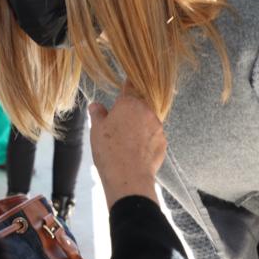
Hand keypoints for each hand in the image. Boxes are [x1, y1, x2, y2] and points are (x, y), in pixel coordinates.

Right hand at [88, 85, 164, 208]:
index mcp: (129, 103)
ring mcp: (157, 127)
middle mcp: (147, 111)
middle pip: (140, 104)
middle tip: (119, 123)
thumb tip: (95, 105)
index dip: (127, 85)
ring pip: (147, 121)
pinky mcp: (163, 143)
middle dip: (131, 110)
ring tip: (126, 141)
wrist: (128, 176)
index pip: (130, 86)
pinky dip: (146, 140)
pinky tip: (135, 151)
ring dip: (139, 126)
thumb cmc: (109, 150)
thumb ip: (97, 114)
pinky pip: (153, 136)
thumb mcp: (96, 129)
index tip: (127, 82)